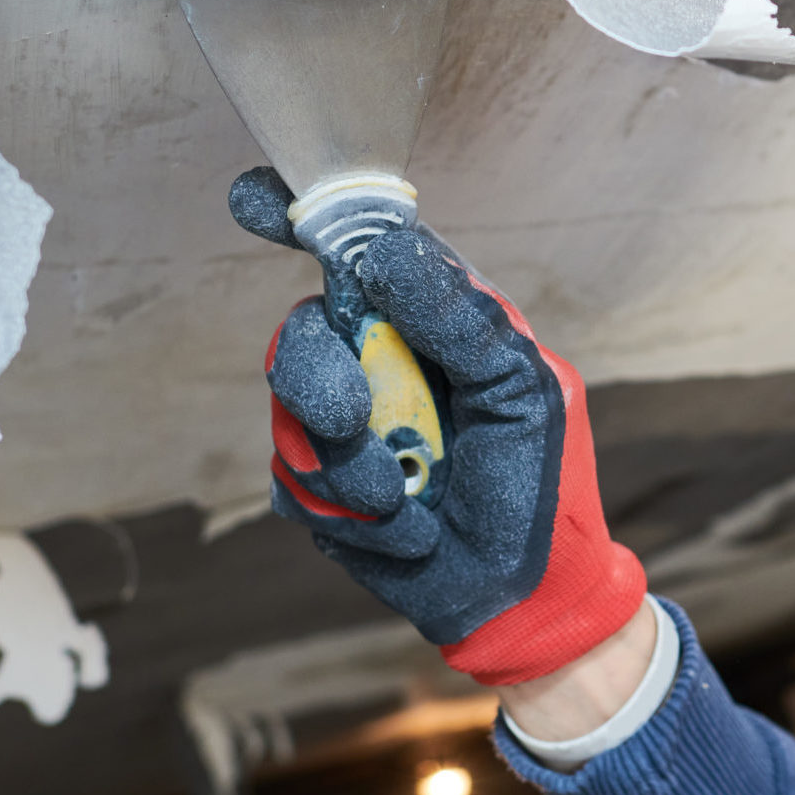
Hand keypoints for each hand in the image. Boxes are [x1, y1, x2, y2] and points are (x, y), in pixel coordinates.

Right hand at [235, 167, 644, 685]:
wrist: (524, 595)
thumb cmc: (539, 482)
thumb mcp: (521, 387)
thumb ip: (457, 316)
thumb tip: (381, 249)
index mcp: (429, 322)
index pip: (361, 252)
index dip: (304, 220)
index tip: (254, 199)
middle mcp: (378, 362)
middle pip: (302, 333)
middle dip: (318, 379)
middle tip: (352, 418)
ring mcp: (342, 426)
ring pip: (289, 414)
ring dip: (353, 469)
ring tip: (409, 498)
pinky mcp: (319, 489)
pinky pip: (292, 482)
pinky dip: (352, 514)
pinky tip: (403, 529)